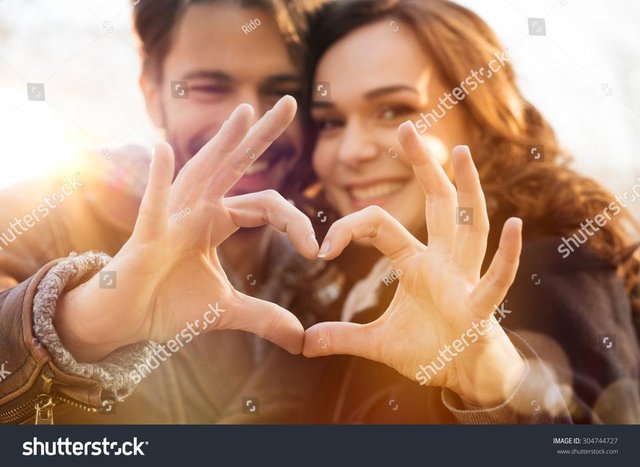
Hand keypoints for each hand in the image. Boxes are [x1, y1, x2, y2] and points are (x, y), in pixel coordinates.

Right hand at [57, 96, 318, 360]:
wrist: (126, 321)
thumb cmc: (169, 304)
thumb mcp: (226, 310)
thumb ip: (264, 317)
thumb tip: (301, 339)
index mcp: (217, 220)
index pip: (267, 205)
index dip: (296, 224)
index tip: (317, 251)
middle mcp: (197, 208)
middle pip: (235, 165)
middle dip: (262, 135)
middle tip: (291, 102)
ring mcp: (172, 216)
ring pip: (201, 172)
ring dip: (222, 143)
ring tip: (245, 113)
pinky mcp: (147, 235)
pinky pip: (154, 204)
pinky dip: (158, 179)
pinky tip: (162, 148)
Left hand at [303, 122, 524, 406]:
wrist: (463, 377)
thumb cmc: (428, 350)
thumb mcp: (377, 343)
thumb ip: (342, 337)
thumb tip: (303, 343)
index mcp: (416, 263)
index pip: (380, 225)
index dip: (349, 227)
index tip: (322, 248)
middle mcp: (443, 261)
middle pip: (437, 203)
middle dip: (423, 166)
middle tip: (407, 127)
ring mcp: (465, 279)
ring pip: (469, 225)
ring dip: (467, 189)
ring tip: (460, 151)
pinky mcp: (479, 307)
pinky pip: (495, 278)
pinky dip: (505, 255)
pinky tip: (513, 224)